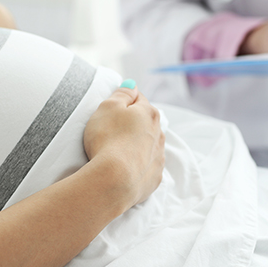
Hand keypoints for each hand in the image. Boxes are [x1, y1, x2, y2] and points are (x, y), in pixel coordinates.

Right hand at [84, 82, 165, 207]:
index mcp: (149, 113)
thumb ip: (121, 94)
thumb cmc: (108, 140)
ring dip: (136, 144)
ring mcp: (159, 156)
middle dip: (132, 124)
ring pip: (148, 144)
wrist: (114, 180)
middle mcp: (159, 133)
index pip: (138, 98)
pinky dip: (138, 165)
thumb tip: (132, 86)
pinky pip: (147, 166)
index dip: (123, 102)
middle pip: (145, 122)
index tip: (111, 110)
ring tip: (117, 151)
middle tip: (110, 132)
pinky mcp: (154, 177)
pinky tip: (125, 168)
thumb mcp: (108, 107)